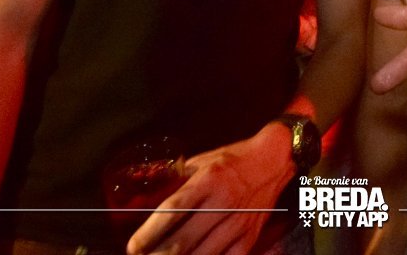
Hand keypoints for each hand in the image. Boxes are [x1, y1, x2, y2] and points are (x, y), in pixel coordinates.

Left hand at [126, 123, 293, 254]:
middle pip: (184, 241)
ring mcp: (238, 224)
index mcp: (208, 180)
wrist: (273, 161)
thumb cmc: (232, 160)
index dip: (150, 232)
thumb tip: (141, 201)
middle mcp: (223, 203)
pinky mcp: (249, 238)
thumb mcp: (201, 162)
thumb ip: (173, 182)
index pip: (173, 210)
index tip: (133, 246)